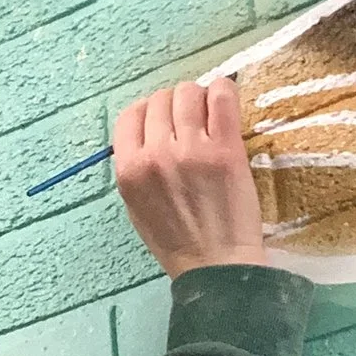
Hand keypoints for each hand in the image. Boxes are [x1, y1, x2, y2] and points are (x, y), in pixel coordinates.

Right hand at [112, 77, 265, 278]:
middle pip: (160, 99)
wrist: (217, 267)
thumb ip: (135, 167)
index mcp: (129, 170)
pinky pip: (222, 96)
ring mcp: (191, 149)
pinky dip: (223, 89)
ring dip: (199, 97)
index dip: (147, 112)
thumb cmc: (176, 242)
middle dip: (174, 105)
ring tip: (209, 115)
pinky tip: (226, 100)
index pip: (129, 115)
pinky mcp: (225, 149)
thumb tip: (148, 130)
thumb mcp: (136, 207)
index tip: (163, 121)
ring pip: (188, 92)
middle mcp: (155, 155)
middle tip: (191, 122)